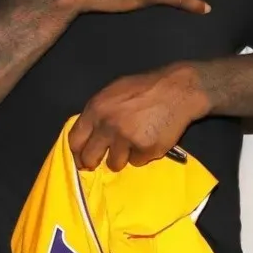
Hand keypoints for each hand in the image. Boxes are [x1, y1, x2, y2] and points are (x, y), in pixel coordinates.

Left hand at [69, 64, 208, 170]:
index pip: (75, 140)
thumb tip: (87, 136)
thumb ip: (98, 113)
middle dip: (94, 162)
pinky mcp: (145, 150)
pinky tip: (150, 138)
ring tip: (134, 141)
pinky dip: (143, 154)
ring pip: (114, 163)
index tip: (81, 159)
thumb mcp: (113, 93)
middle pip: (90, 158)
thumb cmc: (144, 89)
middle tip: (102, 159)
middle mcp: (108, 125)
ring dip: (123, 156)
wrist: (177, 90)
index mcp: (96, 109)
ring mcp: (127, 139)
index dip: (77, 152)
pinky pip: (137, 161)